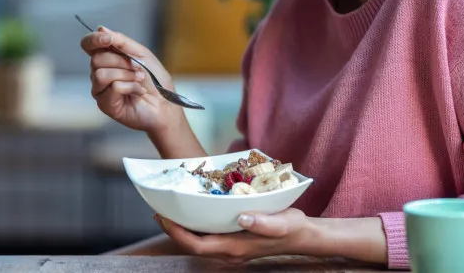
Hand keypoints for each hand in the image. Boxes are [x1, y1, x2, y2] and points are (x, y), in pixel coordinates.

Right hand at [79, 26, 182, 134]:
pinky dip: (131, 87)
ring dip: (126, 75)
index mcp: (108, 58)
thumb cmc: (155, 80)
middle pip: (96, 59)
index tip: (108, 39)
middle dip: (121, 61)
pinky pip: (112, 87)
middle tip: (137, 68)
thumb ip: (121, 42)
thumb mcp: (141, 54)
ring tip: (139, 80)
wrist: (166, 103)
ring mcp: (101, 89)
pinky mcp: (105, 104)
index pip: (88, 45)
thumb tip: (100, 29)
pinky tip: (139, 92)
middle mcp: (100, 73)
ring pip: (100, 74)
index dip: (94, 40)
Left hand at [154, 208, 313, 263]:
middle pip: (193, 246)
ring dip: (184, 229)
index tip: (165, 218)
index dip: (178, 234)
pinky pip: (209, 238)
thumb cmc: (292, 229)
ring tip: (172, 210)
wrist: (302, 236)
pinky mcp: (234, 242)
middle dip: (175, 230)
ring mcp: (231, 249)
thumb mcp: (282, 223)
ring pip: (200, 242)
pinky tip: (195, 212)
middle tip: (161, 211)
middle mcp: (230, 252)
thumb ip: (263, 222)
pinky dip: (198, 227)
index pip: (198, 246)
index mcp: (236, 248)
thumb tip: (242, 218)